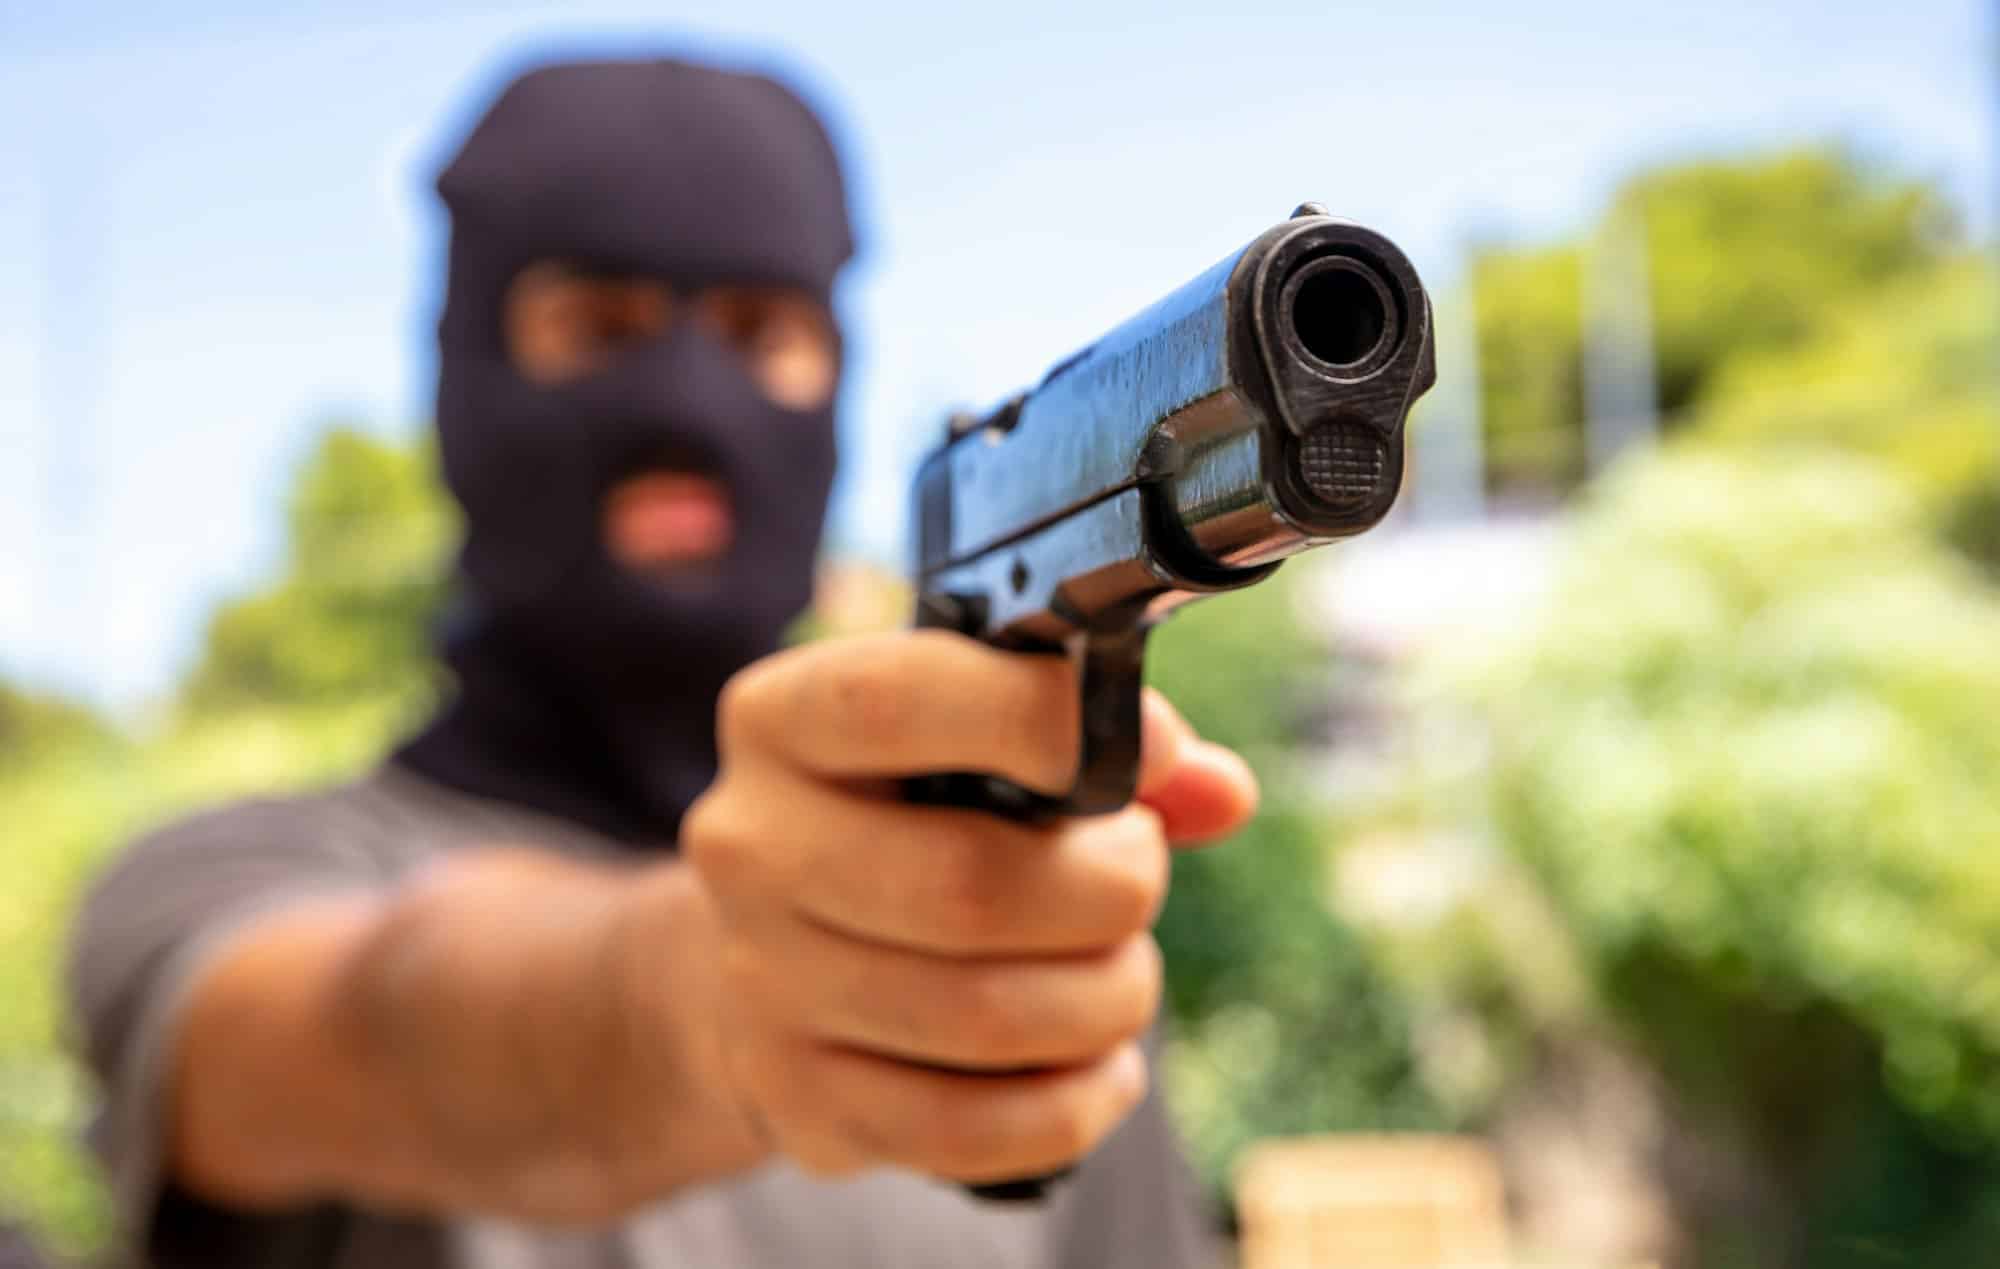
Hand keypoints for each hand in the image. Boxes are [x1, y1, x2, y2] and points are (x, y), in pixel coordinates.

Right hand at [678, 630, 1256, 1184]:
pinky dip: (1075, 1103)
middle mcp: (750, 848)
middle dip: (1109, 890)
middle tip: (1138, 881)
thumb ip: (1104, 743)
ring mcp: (763, 985)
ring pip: (984, 1017)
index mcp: (782, 720)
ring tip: (1122, 971)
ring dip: (1106, 998)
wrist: (775, 952)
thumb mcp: (984, 741)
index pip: (899, 702)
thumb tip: (1220, 794)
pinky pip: (972, 1130)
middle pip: (968, 886)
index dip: (1046, 719)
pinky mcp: (800, 1101)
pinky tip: (1103, 1067)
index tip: (1151, 749)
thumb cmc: (916, 816)